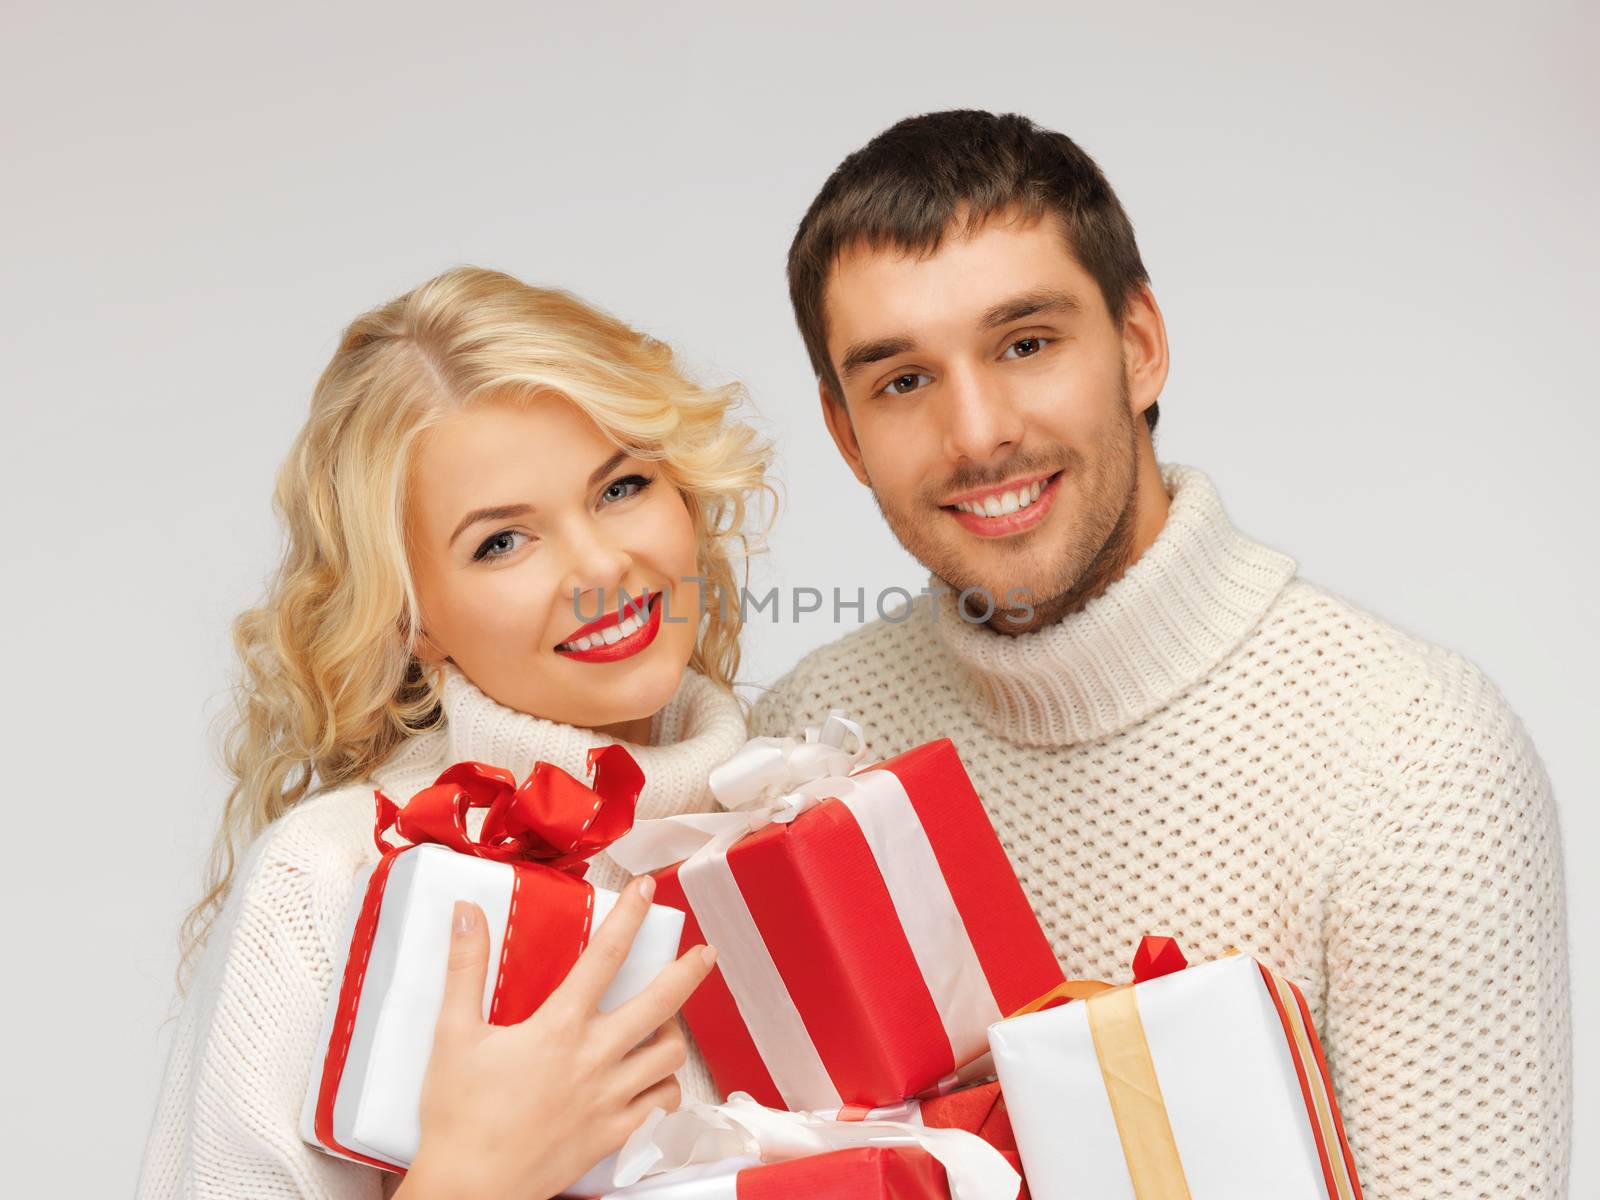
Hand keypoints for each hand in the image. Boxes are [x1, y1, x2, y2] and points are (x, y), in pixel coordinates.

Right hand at [394, 876, 715, 1199]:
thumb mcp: (453, 1034)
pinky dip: (666, 1087)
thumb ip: (466, 968)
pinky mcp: (613, 1135)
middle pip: (660, 1004)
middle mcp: (595, 1059)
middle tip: (704, 953)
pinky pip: (661, 1105)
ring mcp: (610, 1099)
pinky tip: (655, 1079)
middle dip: (688, 972)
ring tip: (666, 1021)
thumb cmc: (459, 1117)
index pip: (605, 957)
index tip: (649, 889)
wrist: (470, 1189)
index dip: (631, 916)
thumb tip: (467, 913)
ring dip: (674, 1034)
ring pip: (669, 1057)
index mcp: (559, 1028)